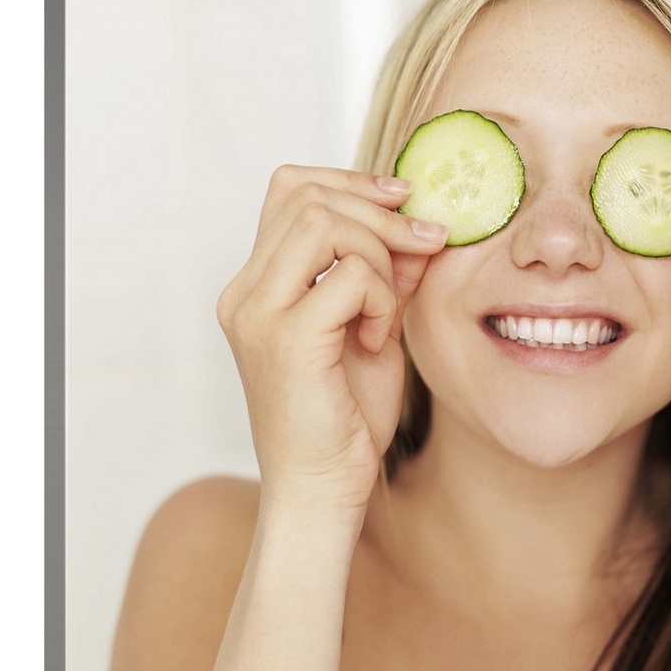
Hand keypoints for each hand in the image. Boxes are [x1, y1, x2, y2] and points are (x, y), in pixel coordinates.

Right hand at [216, 165, 447, 515]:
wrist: (323, 489)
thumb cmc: (345, 416)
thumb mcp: (374, 326)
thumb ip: (388, 274)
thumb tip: (420, 224)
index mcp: (258, 285)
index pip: (291, 189)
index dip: (350, 180)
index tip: (403, 199)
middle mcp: (245, 293)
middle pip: (306, 195)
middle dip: (379, 212)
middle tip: (425, 243)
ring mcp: (258, 313)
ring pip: (325, 224)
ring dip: (380, 257)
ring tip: (389, 311)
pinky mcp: (286, 339)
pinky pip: (350, 276)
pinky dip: (383, 299)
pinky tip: (379, 342)